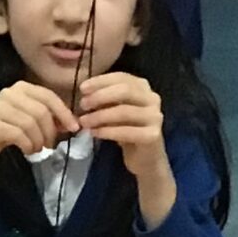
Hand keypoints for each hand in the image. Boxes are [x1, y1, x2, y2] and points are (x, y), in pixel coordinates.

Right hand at [0, 79, 76, 170]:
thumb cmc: (6, 130)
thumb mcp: (29, 121)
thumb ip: (49, 118)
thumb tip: (73, 123)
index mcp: (21, 88)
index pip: (49, 96)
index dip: (64, 113)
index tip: (74, 128)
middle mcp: (9, 93)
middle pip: (41, 112)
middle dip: (50, 132)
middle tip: (50, 145)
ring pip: (30, 124)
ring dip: (38, 141)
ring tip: (37, 149)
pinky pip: (18, 134)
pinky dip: (28, 145)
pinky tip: (28, 150)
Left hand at [77, 71, 169, 185]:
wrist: (146, 159)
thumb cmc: (127, 132)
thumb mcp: (115, 111)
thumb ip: (105, 100)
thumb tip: (85, 92)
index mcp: (144, 88)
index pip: (122, 77)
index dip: (101, 81)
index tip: (82, 88)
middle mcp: (152, 99)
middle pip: (124, 90)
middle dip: (100, 96)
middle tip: (83, 105)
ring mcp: (155, 117)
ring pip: (124, 111)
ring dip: (100, 116)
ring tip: (84, 122)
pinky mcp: (152, 135)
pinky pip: (126, 131)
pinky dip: (107, 131)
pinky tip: (94, 133)